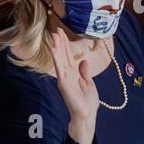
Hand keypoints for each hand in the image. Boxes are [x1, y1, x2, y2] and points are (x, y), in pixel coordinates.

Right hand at [50, 27, 98, 143]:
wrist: (87, 114)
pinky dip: (57, 59)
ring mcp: (64, 78)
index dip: (65, 44)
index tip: (62, 32)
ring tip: (54, 36)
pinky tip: (54, 50)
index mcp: (73, 73)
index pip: (68, 55)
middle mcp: (67, 74)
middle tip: (56, 29)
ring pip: (60, 59)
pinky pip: (60, 69)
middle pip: (63, 55)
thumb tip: (83, 61)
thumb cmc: (87, 101)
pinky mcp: (64, 83)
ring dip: (57, 47)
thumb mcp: (88, 82)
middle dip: (60, 42)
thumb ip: (84, 72)